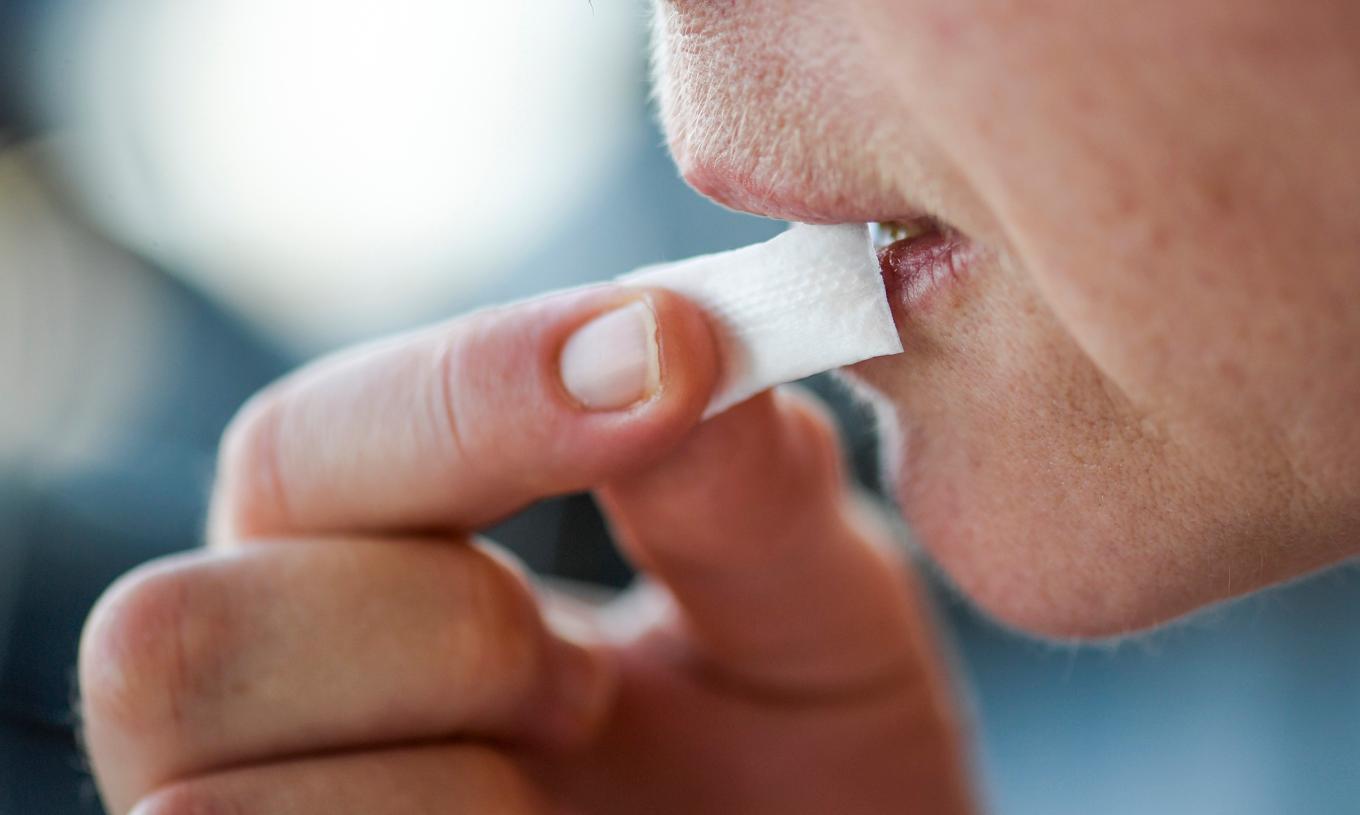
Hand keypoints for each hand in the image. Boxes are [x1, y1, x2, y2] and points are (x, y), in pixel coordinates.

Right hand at [79, 285, 974, 813]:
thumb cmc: (806, 766)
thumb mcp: (802, 613)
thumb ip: (742, 478)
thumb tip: (654, 330)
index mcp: (372, 564)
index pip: (304, 443)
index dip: (469, 397)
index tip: (671, 364)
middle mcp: (279, 693)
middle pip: (172, 629)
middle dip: (441, 635)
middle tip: (587, 685)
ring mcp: (269, 813)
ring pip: (201, 798)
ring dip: (449, 789)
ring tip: (570, 777)